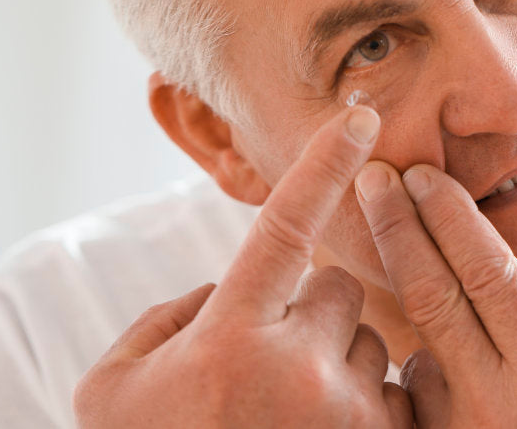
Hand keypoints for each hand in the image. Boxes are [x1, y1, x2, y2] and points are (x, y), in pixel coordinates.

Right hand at [74, 106, 411, 427]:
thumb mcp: (116, 390)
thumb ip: (168, 318)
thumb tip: (224, 287)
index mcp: (228, 340)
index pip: (286, 226)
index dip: (324, 164)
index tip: (363, 118)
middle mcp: (298, 371)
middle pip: (339, 291)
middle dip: (313, 314)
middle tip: (275, 363)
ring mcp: (350, 417)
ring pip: (373, 344)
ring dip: (342, 364)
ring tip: (296, 416)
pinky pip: (400, 395)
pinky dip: (372, 405)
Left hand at [354, 163, 516, 427]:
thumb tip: (513, 297)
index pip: (488, 273)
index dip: (450, 217)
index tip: (421, 175)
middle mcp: (498, 408)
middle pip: (432, 297)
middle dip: (398, 229)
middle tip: (374, 180)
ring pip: (416, 350)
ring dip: (417, 316)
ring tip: (438, 309)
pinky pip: (415, 400)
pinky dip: (425, 373)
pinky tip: (454, 377)